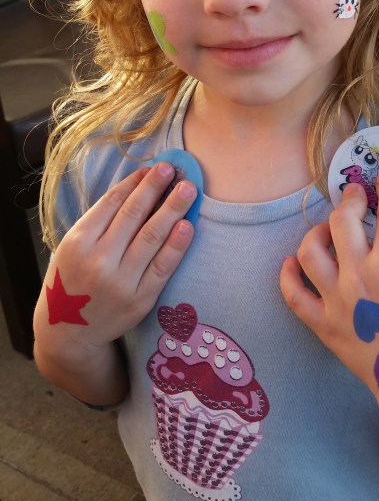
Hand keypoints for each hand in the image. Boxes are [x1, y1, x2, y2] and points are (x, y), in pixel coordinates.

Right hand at [38, 163, 195, 350]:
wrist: (69, 332)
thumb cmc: (73, 279)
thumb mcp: (72, 247)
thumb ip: (100, 221)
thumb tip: (137, 186)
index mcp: (78, 242)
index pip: (112, 203)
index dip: (135, 183)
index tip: (152, 168)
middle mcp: (98, 260)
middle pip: (134, 214)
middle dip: (155, 187)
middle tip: (173, 169)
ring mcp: (120, 281)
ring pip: (152, 236)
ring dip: (172, 208)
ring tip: (188, 189)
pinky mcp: (140, 299)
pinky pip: (163, 267)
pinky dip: (176, 245)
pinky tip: (187, 225)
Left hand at [280, 174, 378, 407]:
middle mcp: (359, 276)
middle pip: (342, 222)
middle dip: (350, 200)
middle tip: (355, 196)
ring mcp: (337, 301)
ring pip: (309, 251)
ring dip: (317, 232)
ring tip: (328, 230)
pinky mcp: (324, 324)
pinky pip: (293, 295)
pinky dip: (287, 275)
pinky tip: (291, 262)